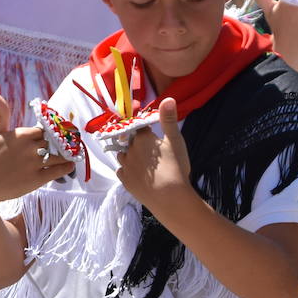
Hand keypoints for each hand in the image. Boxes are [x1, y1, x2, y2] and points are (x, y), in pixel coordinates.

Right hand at [0, 94, 72, 204]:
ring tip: (72, 154)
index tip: (55, 134)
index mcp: (21, 134)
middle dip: (60, 143)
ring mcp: (35, 164)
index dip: (51, 132)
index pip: (45, 129)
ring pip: (60, 155)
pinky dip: (67, 167)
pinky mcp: (37, 179)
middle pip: (54, 141)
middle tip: (67, 144)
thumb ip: (1, 114)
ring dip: (68, 154)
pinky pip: (58, 171)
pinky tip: (70, 165)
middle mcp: (30, 148)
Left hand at [116, 97, 191, 212]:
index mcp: (142, 138)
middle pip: (131, 141)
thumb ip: (169, 120)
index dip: (146, 131)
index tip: (153, 136)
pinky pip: (121, 171)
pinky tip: (138, 175)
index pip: (140, 127)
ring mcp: (125, 166)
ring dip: (130, 156)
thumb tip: (168, 98)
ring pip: (123, 155)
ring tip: (144, 163)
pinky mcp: (124, 181)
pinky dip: (128, 171)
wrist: (170, 198)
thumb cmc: (176, 168)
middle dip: (139, 144)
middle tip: (154, 154)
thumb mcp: (175, 141)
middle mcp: (129, 150)